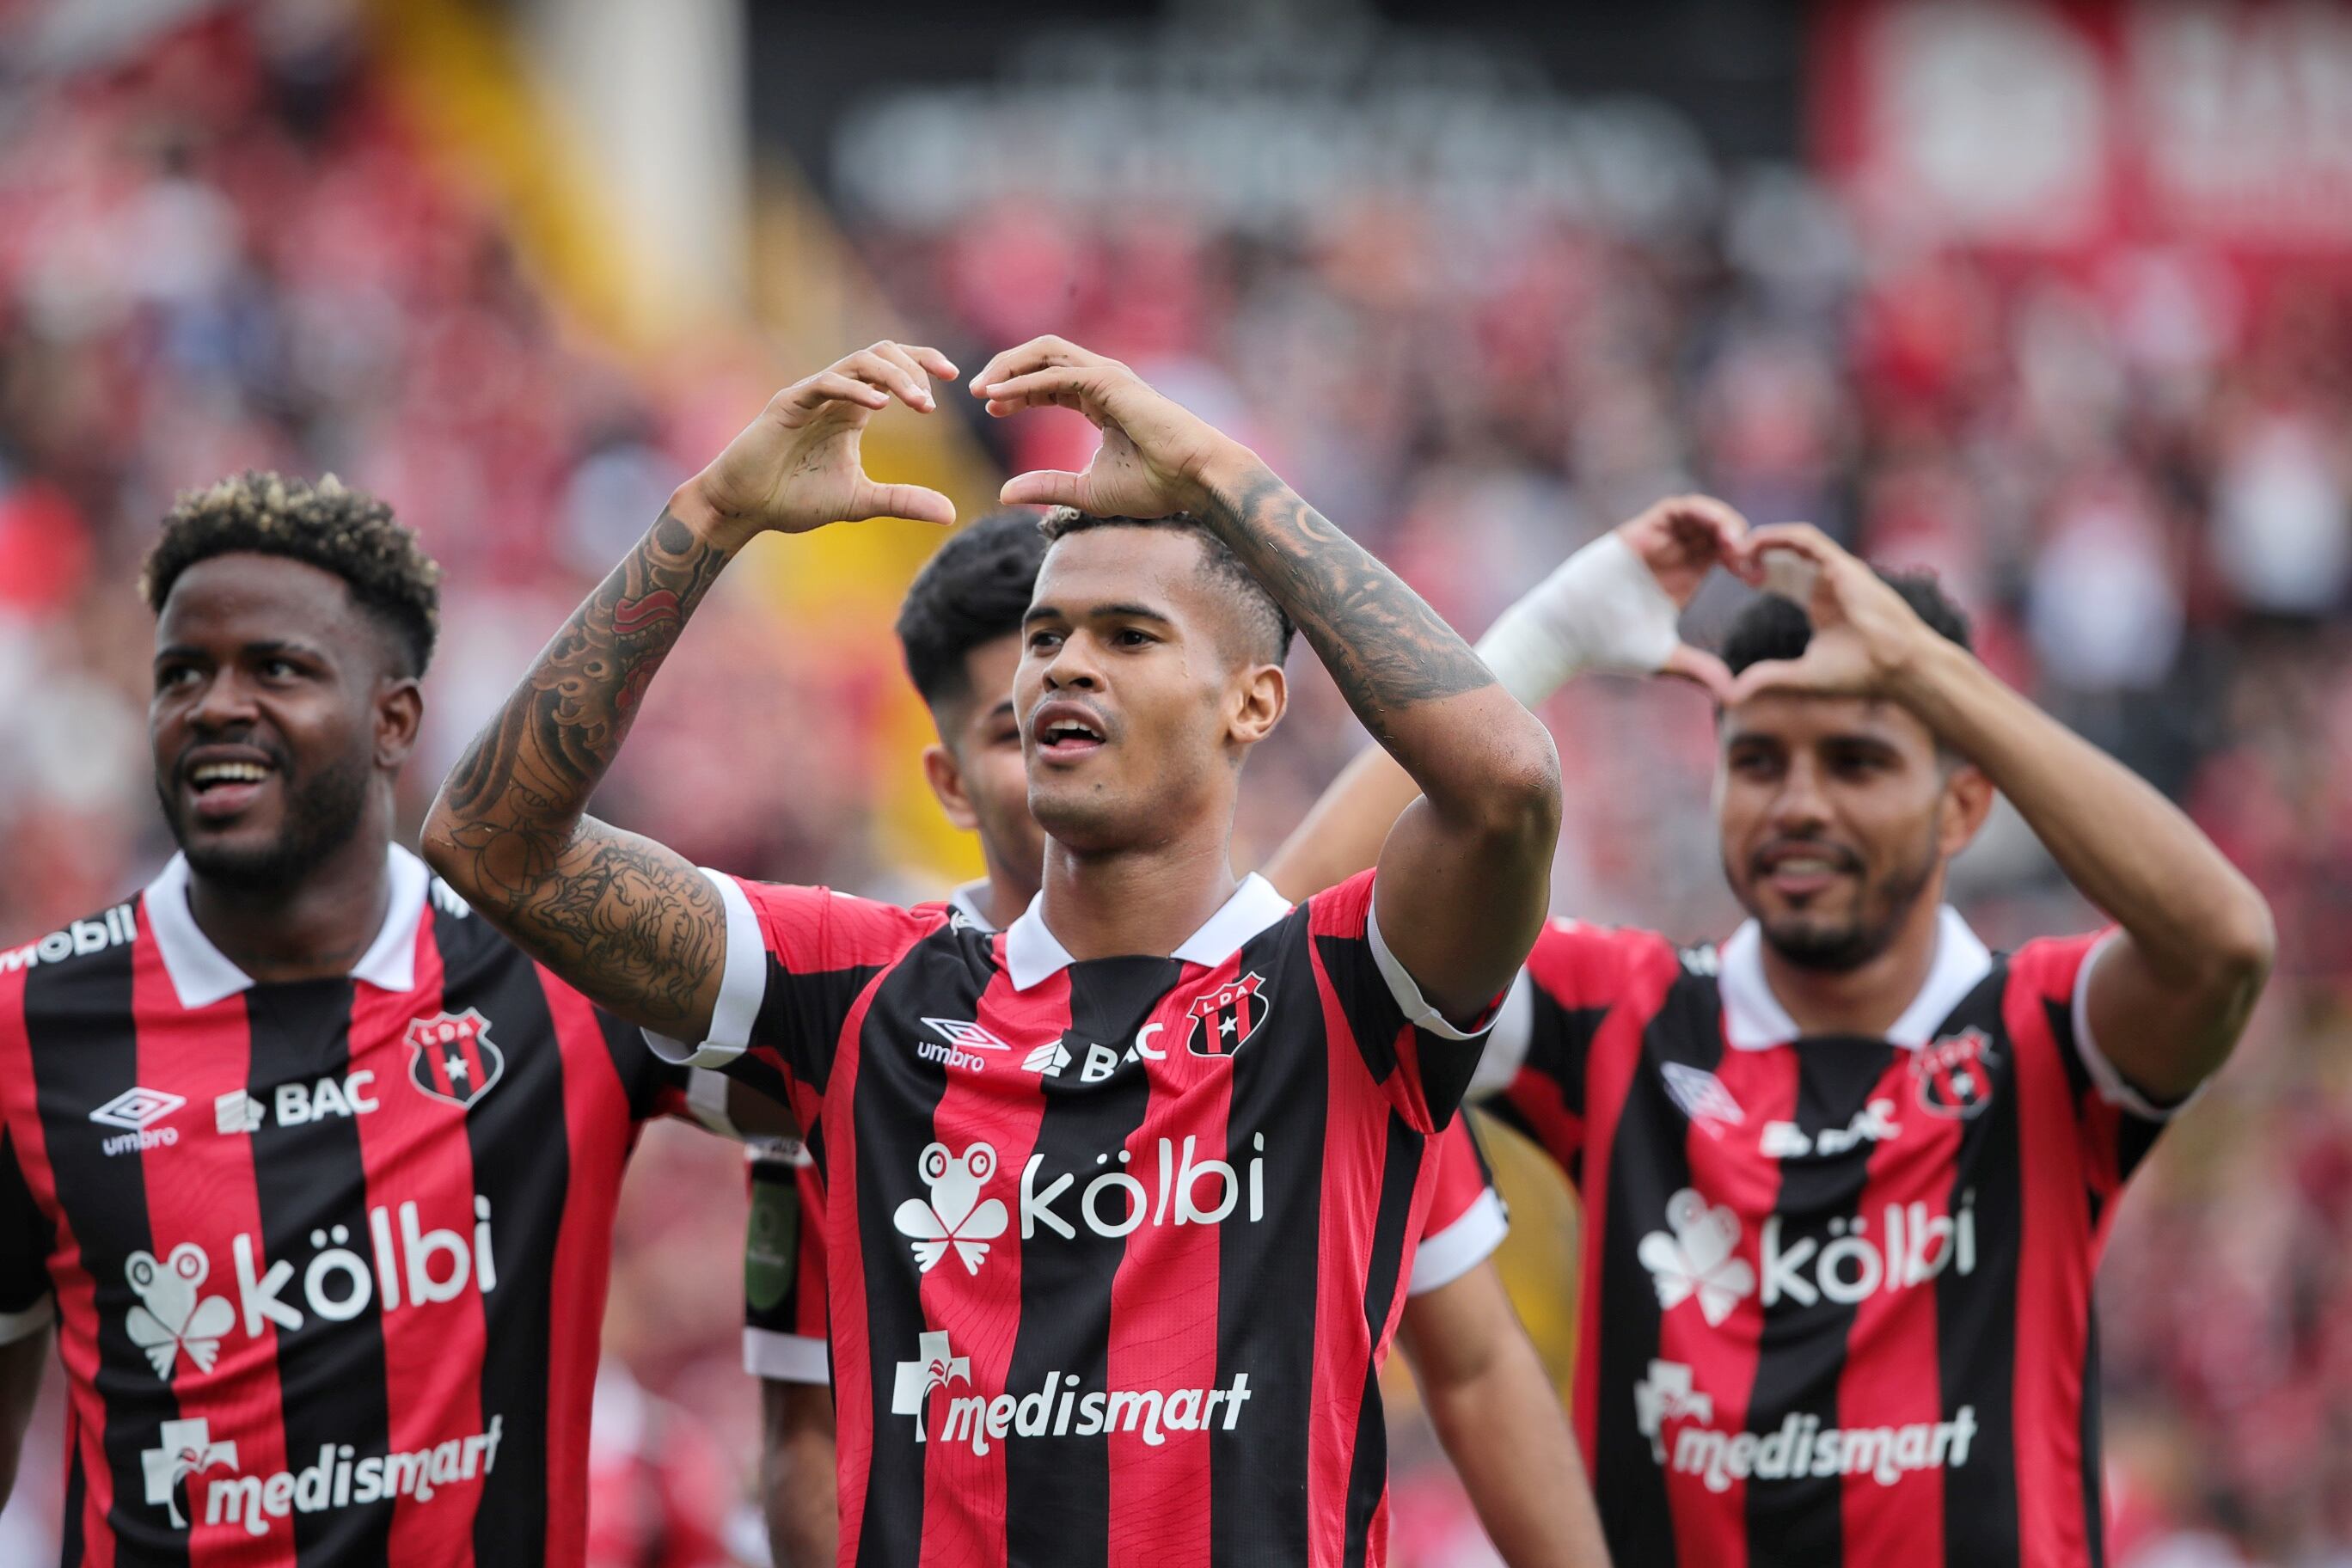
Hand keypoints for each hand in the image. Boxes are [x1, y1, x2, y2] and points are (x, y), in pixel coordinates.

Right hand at [674, 342, 958, 549]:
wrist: (745, 507)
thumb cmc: (794, 498)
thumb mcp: (861, 502)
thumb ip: (903, 501)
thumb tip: (951, 513)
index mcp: (852, 408)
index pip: (893, 368)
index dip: (923, 363)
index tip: (954, 377)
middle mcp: (835, 393)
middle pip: (882, 353)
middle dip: (914, 366)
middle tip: (935, 398)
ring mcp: (811, 394)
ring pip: (859, 361)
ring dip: (894, 376)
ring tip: (921, 402)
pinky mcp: (788, 404)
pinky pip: (826, 383)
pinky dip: (856, 389)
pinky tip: (881, 406)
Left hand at [972, 336, 1242, 517]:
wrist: (1195, 481)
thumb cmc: (1154, 486)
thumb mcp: (1086, 491)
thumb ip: (1047, 486)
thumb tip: (1003, 493)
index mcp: (1100, 400)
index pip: (1048, 380)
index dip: (1015, 390)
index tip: (990, 405)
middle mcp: (1102, 380)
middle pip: (1042, 356)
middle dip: (1005, 367)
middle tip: (974, 390)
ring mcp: (1107, 376)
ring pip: (1046, 352)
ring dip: (1009, 365)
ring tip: (981, 387)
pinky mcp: (1110, 382)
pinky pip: (1057, 374)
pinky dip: (1025, 382)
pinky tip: (1000, 396)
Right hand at [1615, 494, 1748, 699]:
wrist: (1568, 635)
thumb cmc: (1607, 647)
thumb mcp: (1664, 658)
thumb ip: (1698, 669)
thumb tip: (1731, 693)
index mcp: (1682, 580)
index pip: (1723, 554)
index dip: (1746, 560)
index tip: (1758, 581)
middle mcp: (1670, 556)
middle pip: (1716, 530)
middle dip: (1741, 539)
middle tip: (1751, 562)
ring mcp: (1655, 541)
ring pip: (1700, 515)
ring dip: (1725, 521)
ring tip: (1738, 544)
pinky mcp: (1638, 532)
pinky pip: (1676, 508)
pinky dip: (1702, 512)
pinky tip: (1719, 531)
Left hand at [1722, 523, 1942, 703]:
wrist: (1898, 667)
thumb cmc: (1860, 674)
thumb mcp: (1801, 676)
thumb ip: (1767, 679)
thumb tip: (1730, 696)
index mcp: (1819, 602)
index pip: (1783, 578)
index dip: (1757, 574)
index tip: (1732, 578)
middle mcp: (1826, 582)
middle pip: (1783, 556)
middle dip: (1754, 554)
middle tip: (1725, 560)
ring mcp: (1835, 571)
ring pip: (1792, 541)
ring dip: (1761, 541)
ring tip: (1733, 551)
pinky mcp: (1841, 565)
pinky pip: (1806, 539)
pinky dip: (1779, 536)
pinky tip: (1753, 543)